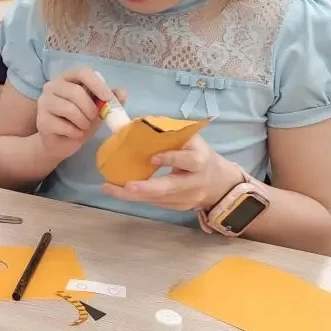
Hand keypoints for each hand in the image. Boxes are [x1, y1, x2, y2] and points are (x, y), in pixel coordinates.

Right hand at [36, 68, 126, 162]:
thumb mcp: (97, 110)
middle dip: (91, 109)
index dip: (97, 85)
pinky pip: (64, 126)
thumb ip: (109, 101)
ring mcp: (44, 103)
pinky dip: (75, 133)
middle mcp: (52, 86)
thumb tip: (122, 92)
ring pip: (70, 109)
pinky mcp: (42, 121)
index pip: (82, 72)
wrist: (60, 143)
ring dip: (84, 122)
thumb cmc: (79, 122)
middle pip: (76, 92)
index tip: (108, 99)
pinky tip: (74, 134)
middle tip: (95, 119)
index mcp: (67, 79)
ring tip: (84, 127)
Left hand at [102, 135, 241, 211]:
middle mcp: (195, 182)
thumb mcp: (191, 140)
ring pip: (160, 199)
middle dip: (147, 188)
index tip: (152, 158)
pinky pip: (157, 204)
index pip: (190, 160)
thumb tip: (136, 122)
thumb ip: (169, 132)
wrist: (220, 183)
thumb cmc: (200, 154)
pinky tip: (120, 192)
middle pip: (171, 187)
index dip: (171, 159)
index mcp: (201, 160)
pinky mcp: (180, 207)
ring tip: (110, 189)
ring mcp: (188, 198)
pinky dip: (138, 198)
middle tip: (126, 186)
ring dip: (133, 196)